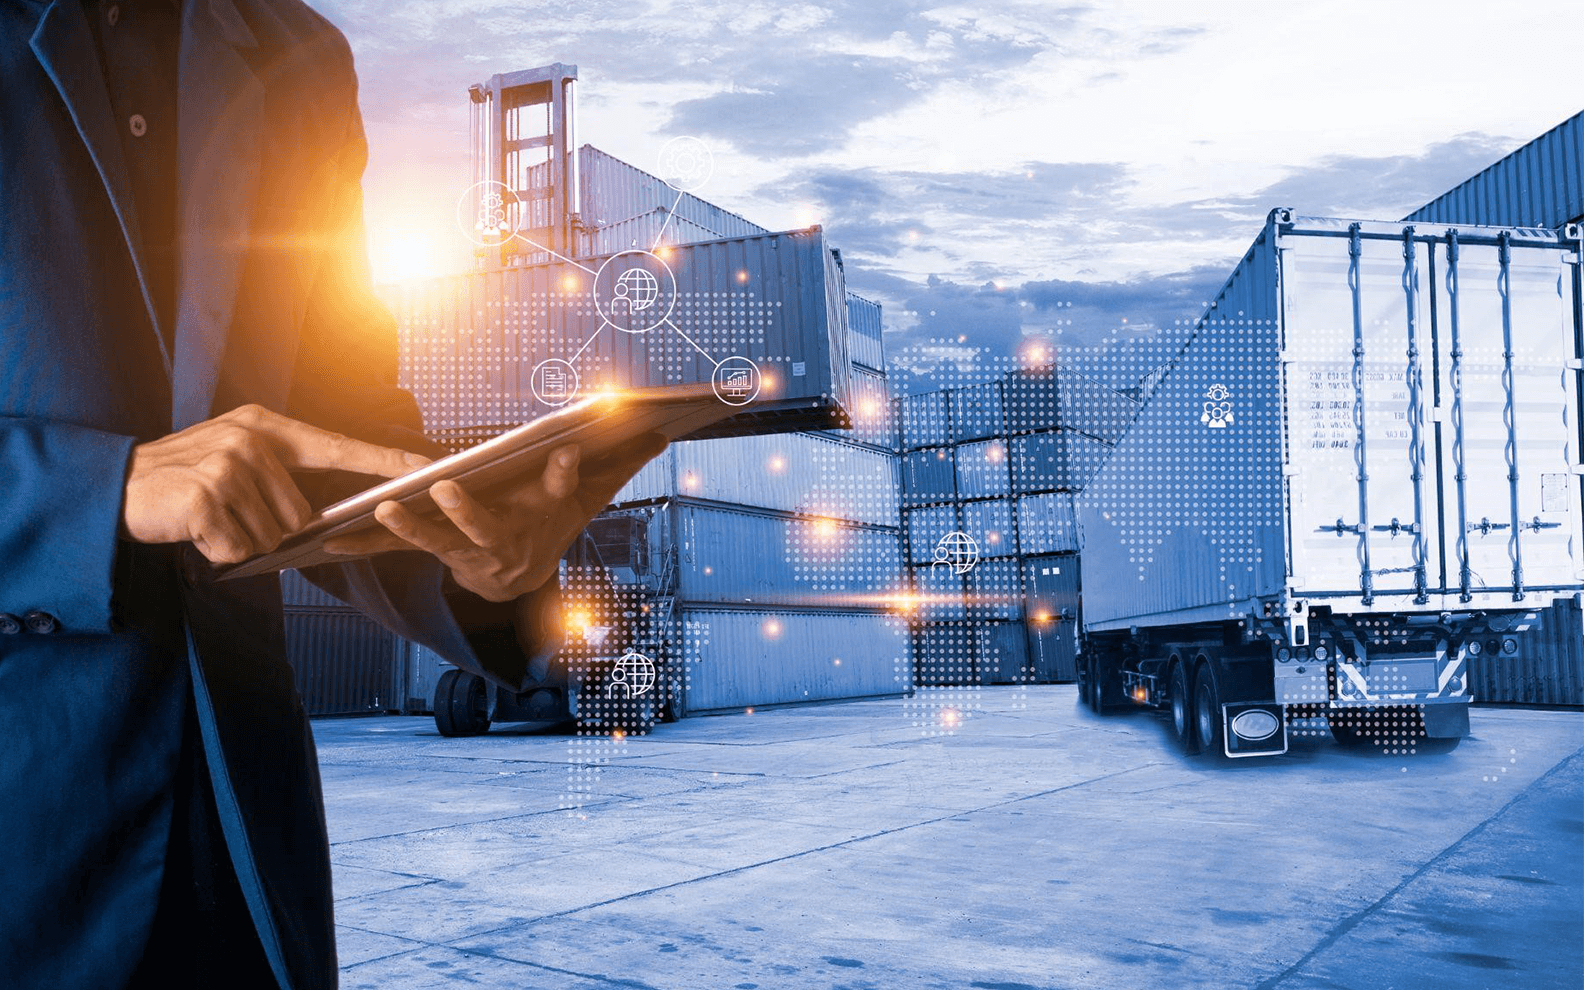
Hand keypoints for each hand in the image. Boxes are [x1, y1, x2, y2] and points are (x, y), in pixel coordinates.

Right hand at [122, 404, 428, 563]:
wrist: (117, 486)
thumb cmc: (186, 481)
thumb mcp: (235, 463)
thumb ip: (281, 478)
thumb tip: (316, 518)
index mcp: (267, 428)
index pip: (340, 446)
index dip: (385, 460)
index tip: (429, 466)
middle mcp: (252, 440)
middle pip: (301, 515)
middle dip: (268, 530)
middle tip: (228, 515)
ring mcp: (229, 466)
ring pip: (272, 536)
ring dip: (242, 541)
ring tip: (209, 520)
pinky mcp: (207, 497)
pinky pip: (240, 549)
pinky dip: (219, 552)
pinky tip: (197, 532)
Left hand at [322, 433, 668, 602]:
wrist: (517, 579)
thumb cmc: (553, 524)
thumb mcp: (589, 496)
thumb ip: (620, 464)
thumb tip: (661, 432)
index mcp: (543, 519)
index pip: (557, 494)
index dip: (558, 477)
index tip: (563, 453)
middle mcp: (505, 541)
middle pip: (487, 528)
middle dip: (468, 511)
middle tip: (446, 487)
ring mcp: (467, 553)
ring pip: (438, 541)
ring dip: (410, 526)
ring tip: (385, 506)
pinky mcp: (436, 553)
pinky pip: (399, 547)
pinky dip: (366, 540)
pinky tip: (330, 536)